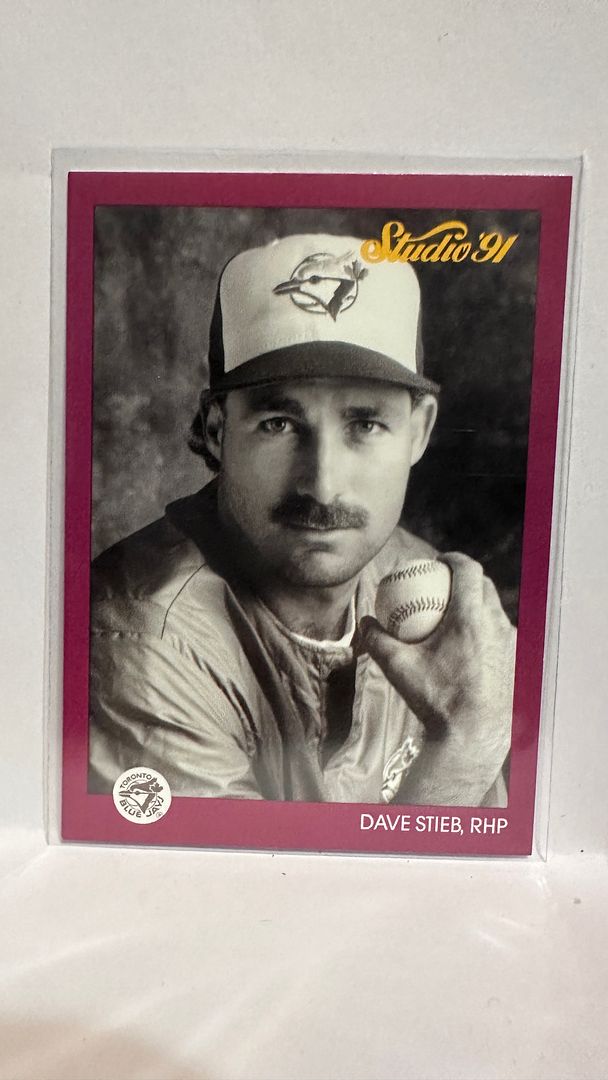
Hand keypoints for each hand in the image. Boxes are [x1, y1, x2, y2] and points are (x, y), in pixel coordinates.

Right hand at [358, 553, 514, 804]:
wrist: (472, 737)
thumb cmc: (435, 700)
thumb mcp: (398, 668)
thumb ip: (377, 640)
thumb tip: (364, 622)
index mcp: (472, 617)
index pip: (468, 570)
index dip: (454, 559)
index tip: (440, 561)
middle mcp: (498, 624)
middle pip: (485, 587)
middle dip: (467, 579)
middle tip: (445, 584)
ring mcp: (512, 644)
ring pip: (496, 612)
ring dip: (478, 606)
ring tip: (458, 615)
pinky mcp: (518, 662)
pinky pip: (501, 636)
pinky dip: (486, 631)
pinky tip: (470, 647)